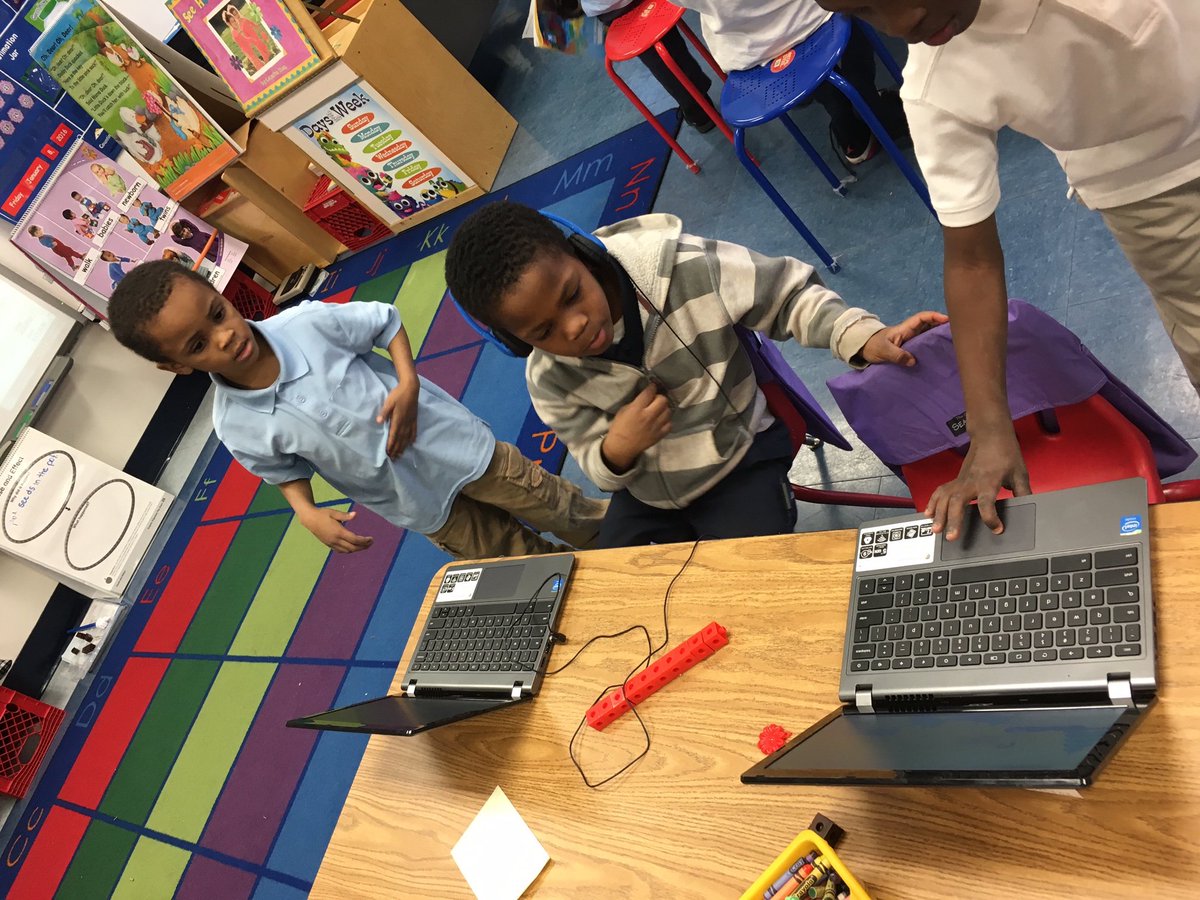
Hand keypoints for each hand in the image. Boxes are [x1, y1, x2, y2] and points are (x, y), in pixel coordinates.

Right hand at [301, 508, 373, 552]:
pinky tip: (352, 547)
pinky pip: (340, 550)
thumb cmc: (322, 514)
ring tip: (364, 545)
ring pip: (347, 551)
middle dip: (363, 546)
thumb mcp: (334, 512)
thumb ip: (345, 515)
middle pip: (352, 547)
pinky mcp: (328, 544)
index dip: (364, 541)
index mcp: (338, 532)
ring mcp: (331, 543)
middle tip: (370, 543)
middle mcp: (335, 540)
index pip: (355, 540)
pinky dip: (348, 550)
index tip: (371, 539)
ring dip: (356, 549)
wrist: (309, 519)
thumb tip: (356, 514)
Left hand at [377, 383, 418, 457]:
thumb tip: (378, 422)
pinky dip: (412, 438)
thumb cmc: (398, 394)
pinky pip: (414, 431)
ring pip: (407, 437)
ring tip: (401, 454)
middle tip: (393, 458)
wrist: (411, 388)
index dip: (391, 445)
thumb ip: (384, 413)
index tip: (388, 453)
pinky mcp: (414, 419)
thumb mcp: (389, 402)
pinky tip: (412, 443)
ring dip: (403, 446)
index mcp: (398, 419)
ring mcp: (411, 421)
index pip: (394, 435)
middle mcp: (405, 423)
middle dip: (396, 449)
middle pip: (400, 439)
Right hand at [602, 384, 670, 472]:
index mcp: (637, 409)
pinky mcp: (660, 435)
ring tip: (658, 411)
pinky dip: (666, 421)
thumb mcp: (623, 411)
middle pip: (663, 400)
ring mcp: (656, 426)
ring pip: (668, 411)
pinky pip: (669, 424)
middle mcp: (648, 416)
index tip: (652, 387)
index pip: (649, 392)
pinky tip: (660, 421)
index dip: (652, 387)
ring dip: (664, 409)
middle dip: (659, 397)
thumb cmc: (619, 428)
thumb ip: (636, 403)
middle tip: (655, 400)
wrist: (622, 447)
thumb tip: (646, 397)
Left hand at [860, 311, 949, 366]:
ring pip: (928, 334)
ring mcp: (911, 339)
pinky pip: (924, 344)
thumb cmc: (872, 346)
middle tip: (958, 331)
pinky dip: (932, 345)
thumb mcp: (883, 351)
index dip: (935, 316)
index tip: (947, 320)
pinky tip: (940, 353)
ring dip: (939, 335)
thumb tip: (913, 361)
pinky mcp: (910, 348)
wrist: (864, 350)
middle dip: (942, 325)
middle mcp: (910, 332)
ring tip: (953, 342)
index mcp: (905, 328)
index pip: (922, 318)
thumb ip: (897, 355)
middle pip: (929, 324)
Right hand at [926, 426, 1030, 540]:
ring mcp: (961, 480)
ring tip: (936, 529)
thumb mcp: (1020, 473)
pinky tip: (928, 513)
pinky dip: (933, 502)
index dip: (991, 518)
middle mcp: (971, 482)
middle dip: (953, 520)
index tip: (997, 529)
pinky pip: (940, 491)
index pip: (987, 503)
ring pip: (945, 498)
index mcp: (989, 481)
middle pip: (957, 502)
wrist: (991, 435)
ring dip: (939, 514)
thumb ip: (1023, 492)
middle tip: (951, 537)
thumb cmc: (1006, 453)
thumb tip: (1029, 508)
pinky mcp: (956, 479)